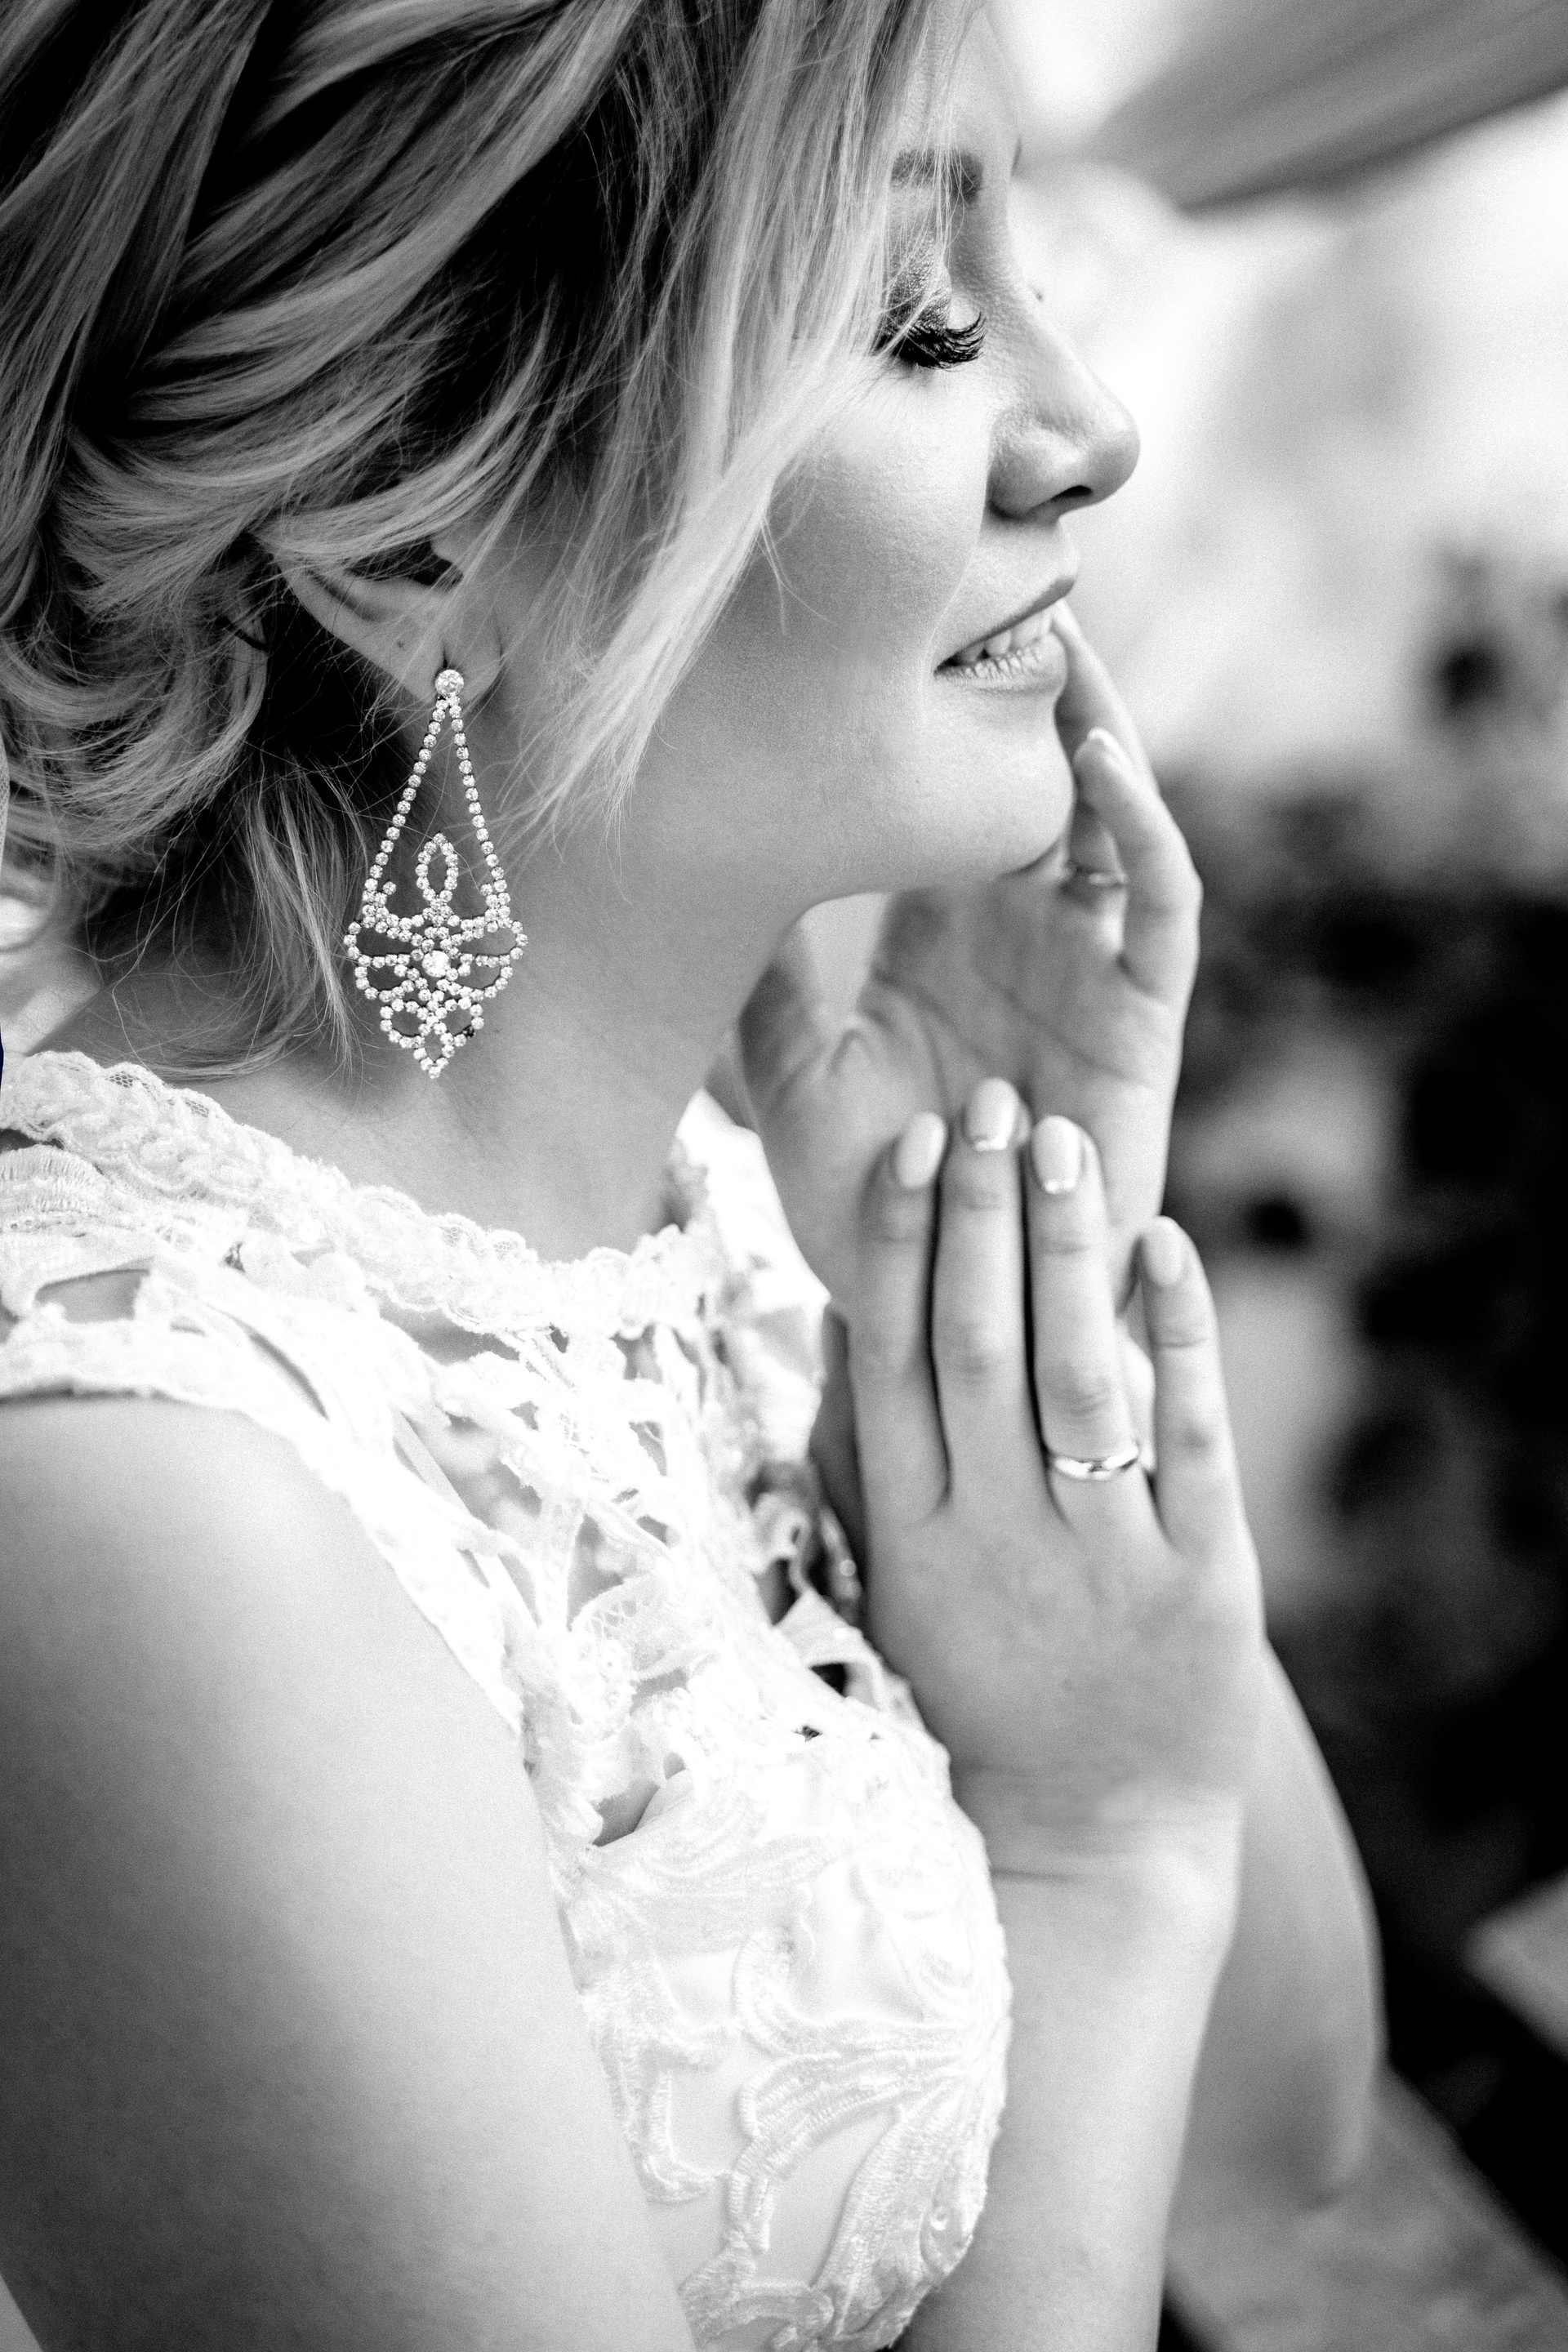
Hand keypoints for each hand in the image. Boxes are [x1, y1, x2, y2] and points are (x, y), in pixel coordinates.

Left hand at [740, 610, 1199, 1312]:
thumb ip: (761, 985)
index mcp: (942, 936)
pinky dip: (1145, 833)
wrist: (937, 1313)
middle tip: (996, 569)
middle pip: (1043, 779)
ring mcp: (1090, 973)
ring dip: (1101, 730)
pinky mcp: (1143, 1022)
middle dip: (1032, 685)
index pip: (958, 794)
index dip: (945, 709)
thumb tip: (691, 877)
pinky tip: (1101, 762)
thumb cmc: (874, 1208)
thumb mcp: (792, 1077)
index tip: (898, 611)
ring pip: (1116, 821)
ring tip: (1066, 635)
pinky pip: (1163, 910)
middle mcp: (1024, 939)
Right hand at [847, 1078, 1264, 1871]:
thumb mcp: (891, 1582)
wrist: (1084, 1843)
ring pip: (1072, 1377)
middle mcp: (994, 1534)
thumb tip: (837, 1321)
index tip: (914, 1143)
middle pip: (977, 1347)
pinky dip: (1175, 1337)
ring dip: (1065, 1251)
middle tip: (993, 1105)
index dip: (903, 1244)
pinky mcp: (1199, 1581)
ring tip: (1066, 1141)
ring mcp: (1098, 1558)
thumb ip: (859, 1456)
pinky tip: (1166, 1246)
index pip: (895, 1357)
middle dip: (981, 1217)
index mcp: (910, 1530)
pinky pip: (1186, 1439)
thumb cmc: (975, 1696)